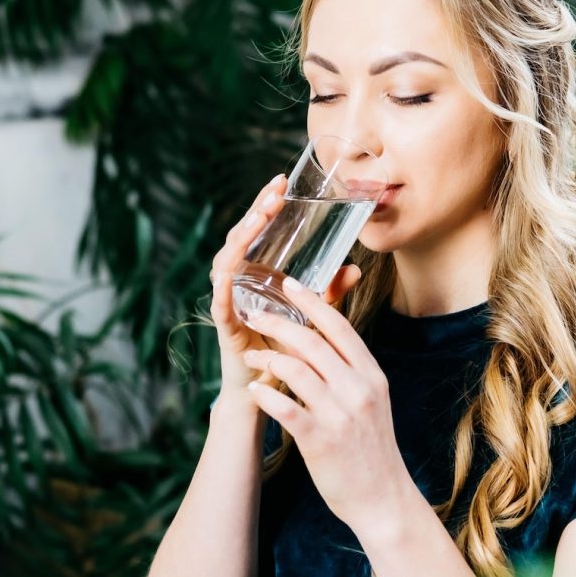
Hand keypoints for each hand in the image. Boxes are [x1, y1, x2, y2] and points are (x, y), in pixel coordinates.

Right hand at [210, 174, 361, 411]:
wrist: (265, 394)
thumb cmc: (285, 354)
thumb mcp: (312, 317)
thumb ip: (329, 294)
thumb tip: (356, 268)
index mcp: (256, 276)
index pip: (258, 232)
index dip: (266, 206)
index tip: (282, 182)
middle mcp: (238, 283)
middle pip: (241, 238)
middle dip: (256, 212)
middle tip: (275, 190)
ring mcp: (228, 302)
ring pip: (226, 261)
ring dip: (242, 237)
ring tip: (260, 217)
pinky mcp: (224, 326)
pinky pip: (219, 301)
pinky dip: (222, 285)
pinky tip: (229, 270)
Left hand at [241, 276, 415, 536]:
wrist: (383, 497)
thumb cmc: (373, 447)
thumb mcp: (373, 400)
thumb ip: (353, 371)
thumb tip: (325, 341)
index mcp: (371, 375)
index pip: (340, 327)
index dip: (313, 302)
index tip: (290, 284)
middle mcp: (358, 389)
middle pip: (312, 342)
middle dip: (278, 323)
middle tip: (256, 315)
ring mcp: (340, 415)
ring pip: (295, 370)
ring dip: (266, 358)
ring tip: (251, 355)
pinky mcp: (320, 441)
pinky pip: (285, 408)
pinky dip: (265, 395)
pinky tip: (253, 390)